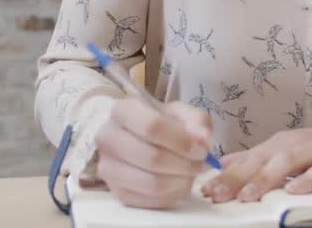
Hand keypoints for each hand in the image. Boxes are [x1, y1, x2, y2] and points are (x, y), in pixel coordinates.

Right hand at [94, 98, 213, 208]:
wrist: (144, 139)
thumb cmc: (164, 124)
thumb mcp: (183, 113)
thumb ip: (197, 122)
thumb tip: (203, 142)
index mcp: (122, 110)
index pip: (151, 127)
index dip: (181, 142)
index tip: (201, 150)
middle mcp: (108, 138)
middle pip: (152, 158)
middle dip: (185, 164)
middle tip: (202, 164)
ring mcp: (108, 167)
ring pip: (151, 183)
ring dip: (180, 181)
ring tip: (191, 173)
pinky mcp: (116, 192)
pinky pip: (150, 201)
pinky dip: (171, 195)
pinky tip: (178, 182)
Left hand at [200, 125, 311, 202]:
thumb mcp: (285, 151)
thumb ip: (255, 158)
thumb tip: (224, 161)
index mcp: (278, 145)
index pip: (247, 160)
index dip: (226, 175)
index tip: (207, 189)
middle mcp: (293, 145)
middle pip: (261, 160)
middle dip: (237, 178)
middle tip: (218, 194)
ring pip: (286, 164)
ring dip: (265, 179)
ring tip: (248, 195)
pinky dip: (306, 180)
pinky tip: (293, 190)